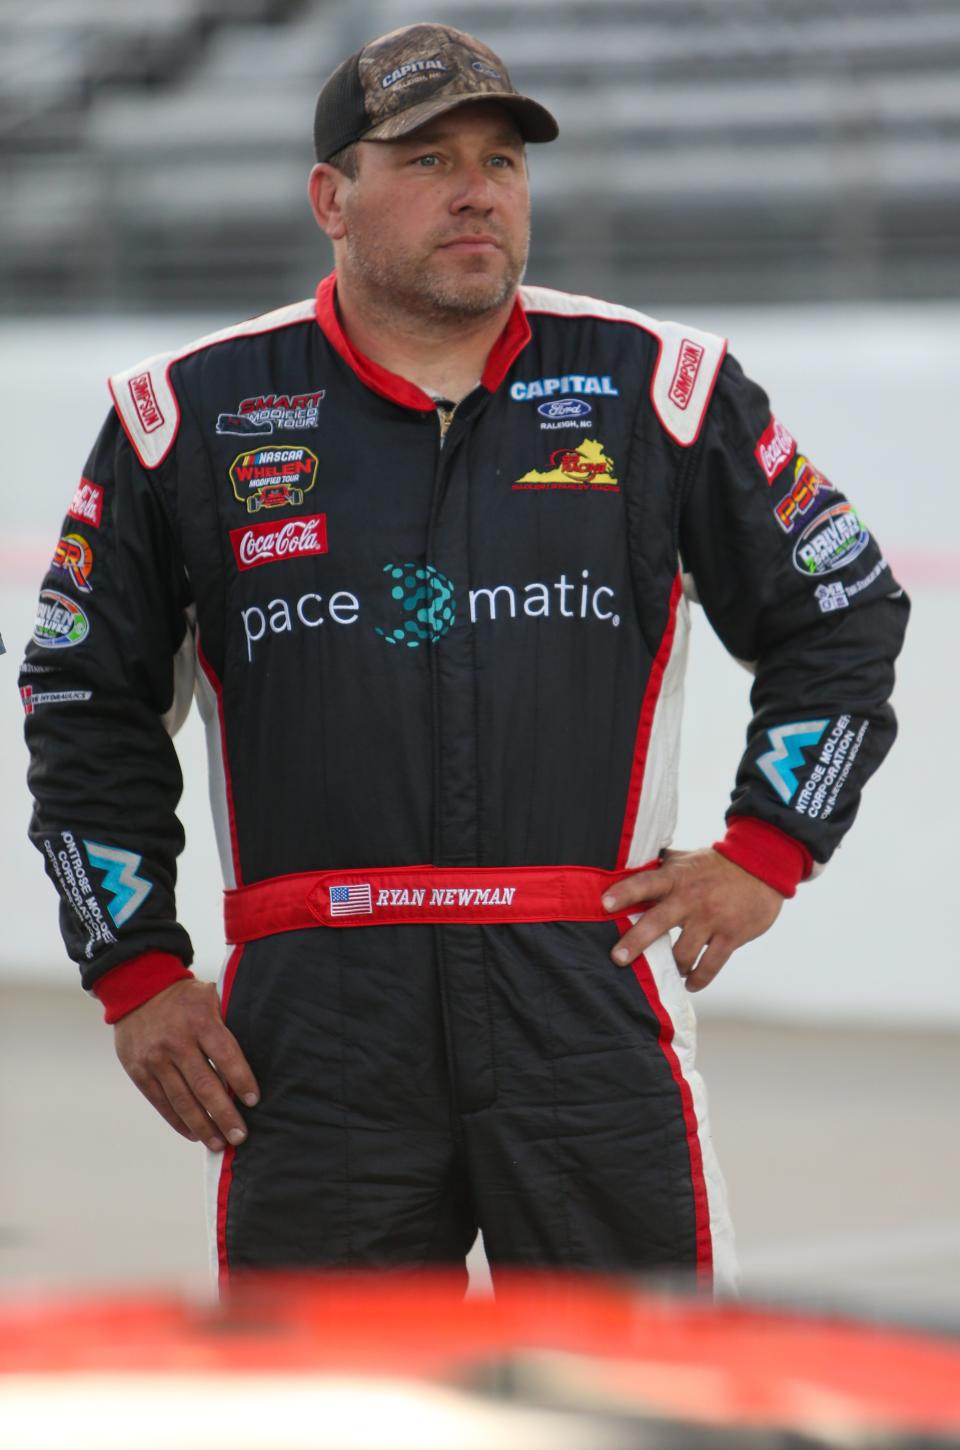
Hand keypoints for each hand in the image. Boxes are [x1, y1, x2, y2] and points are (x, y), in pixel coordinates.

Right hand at [114, 979, 259, 1150]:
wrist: (136, 988)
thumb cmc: (184, 997)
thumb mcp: (210, 996)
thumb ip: (228, 1021)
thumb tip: (259, 1049)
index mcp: (199, 1020)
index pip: (225, 1056)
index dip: (241, 1080)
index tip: (254, 1101)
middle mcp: (176, 1042)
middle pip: (204, 1085)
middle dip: (224, 1115)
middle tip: (240, 1136)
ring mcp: (155, 1059)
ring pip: (182, 1100)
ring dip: (203, 1126)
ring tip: (219, 1144)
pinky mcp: (138, 1071)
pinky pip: (161, 1102)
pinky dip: (179, 1121)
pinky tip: (194, 1134)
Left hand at [602, 848, 783, 991]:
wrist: (762, 866)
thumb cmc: (715, 864)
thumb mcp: (686, 859)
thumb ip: (660, 867)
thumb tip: (625, 866)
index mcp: (677, 877)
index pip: (646, 883)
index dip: (625, 892)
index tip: (604, 904)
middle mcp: (691, 898)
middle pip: (658, 922)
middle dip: (636, 941)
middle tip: (618, 958)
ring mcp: (712, 919)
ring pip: (683, 953)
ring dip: (671, 967)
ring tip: (666, 973)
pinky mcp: (731, 936)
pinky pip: (710, 966)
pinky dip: (698, 979)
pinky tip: (690, 983)